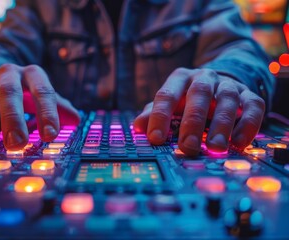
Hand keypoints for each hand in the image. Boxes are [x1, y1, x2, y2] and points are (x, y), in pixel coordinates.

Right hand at [0, 64, 79, 149]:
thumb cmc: (24, 91)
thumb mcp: (43, 94)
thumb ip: (58, 106)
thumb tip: (76, 120)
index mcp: (32, 75)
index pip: (43, 91)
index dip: (47, 113)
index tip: (50, 136)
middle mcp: (8, 74)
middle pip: (10, 92)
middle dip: (14, 119)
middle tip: (18, 143)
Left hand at [134, 68, 264, 155]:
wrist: (218, 85)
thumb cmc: (187, 99)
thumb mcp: (169, 104)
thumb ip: (153, 114)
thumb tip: (138, 128)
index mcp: (180, 78)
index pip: (167, 94)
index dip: (160, 116)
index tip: (155, 138)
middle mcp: (204, 78)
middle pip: (198, 94)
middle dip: (193, 121)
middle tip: (188, 147)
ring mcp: (228, 85)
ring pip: (227, 100)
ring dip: (221, 125)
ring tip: (215, 148)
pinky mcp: (249, 95)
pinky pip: (253, 107)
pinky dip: (247, 125)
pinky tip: (238, 143)